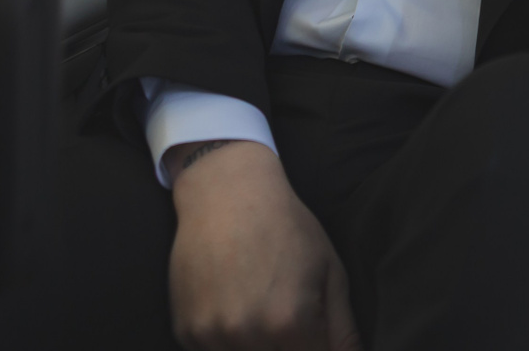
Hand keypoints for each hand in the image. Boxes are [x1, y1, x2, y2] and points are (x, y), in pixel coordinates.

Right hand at [167, 140, 360, 350]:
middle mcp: (247, 335)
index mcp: (290, 324)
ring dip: (258, 348)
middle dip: (291, 349)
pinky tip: (235, 307)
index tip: (316, 337)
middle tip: (289, 320)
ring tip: (262, 305)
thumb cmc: (288, 228)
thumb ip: (342, 328)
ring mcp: (211, 335)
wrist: (227, 194)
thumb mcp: (329, 271)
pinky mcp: (186, 331)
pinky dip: (227, 343)